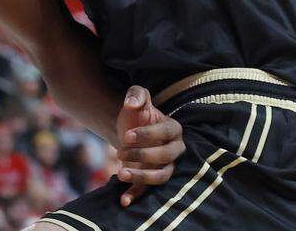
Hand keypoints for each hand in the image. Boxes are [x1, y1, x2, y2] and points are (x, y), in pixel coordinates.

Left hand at [114, 85, 184, 206]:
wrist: (128, 128)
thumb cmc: (136, 113)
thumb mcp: (136, 98)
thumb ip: (136, 94)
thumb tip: (132, 102)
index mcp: (173, 128)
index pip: (165, 133)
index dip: (147, 135)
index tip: (126, 135)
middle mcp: (175, 149)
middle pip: (165, 156)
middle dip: (142, 155)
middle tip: (120, 151)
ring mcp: (166, 165)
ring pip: (161, 176)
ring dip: (142, 177)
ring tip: (121, 173)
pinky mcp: (153, 177)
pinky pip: (148, 190)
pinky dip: (136, 195)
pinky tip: (124, 200)